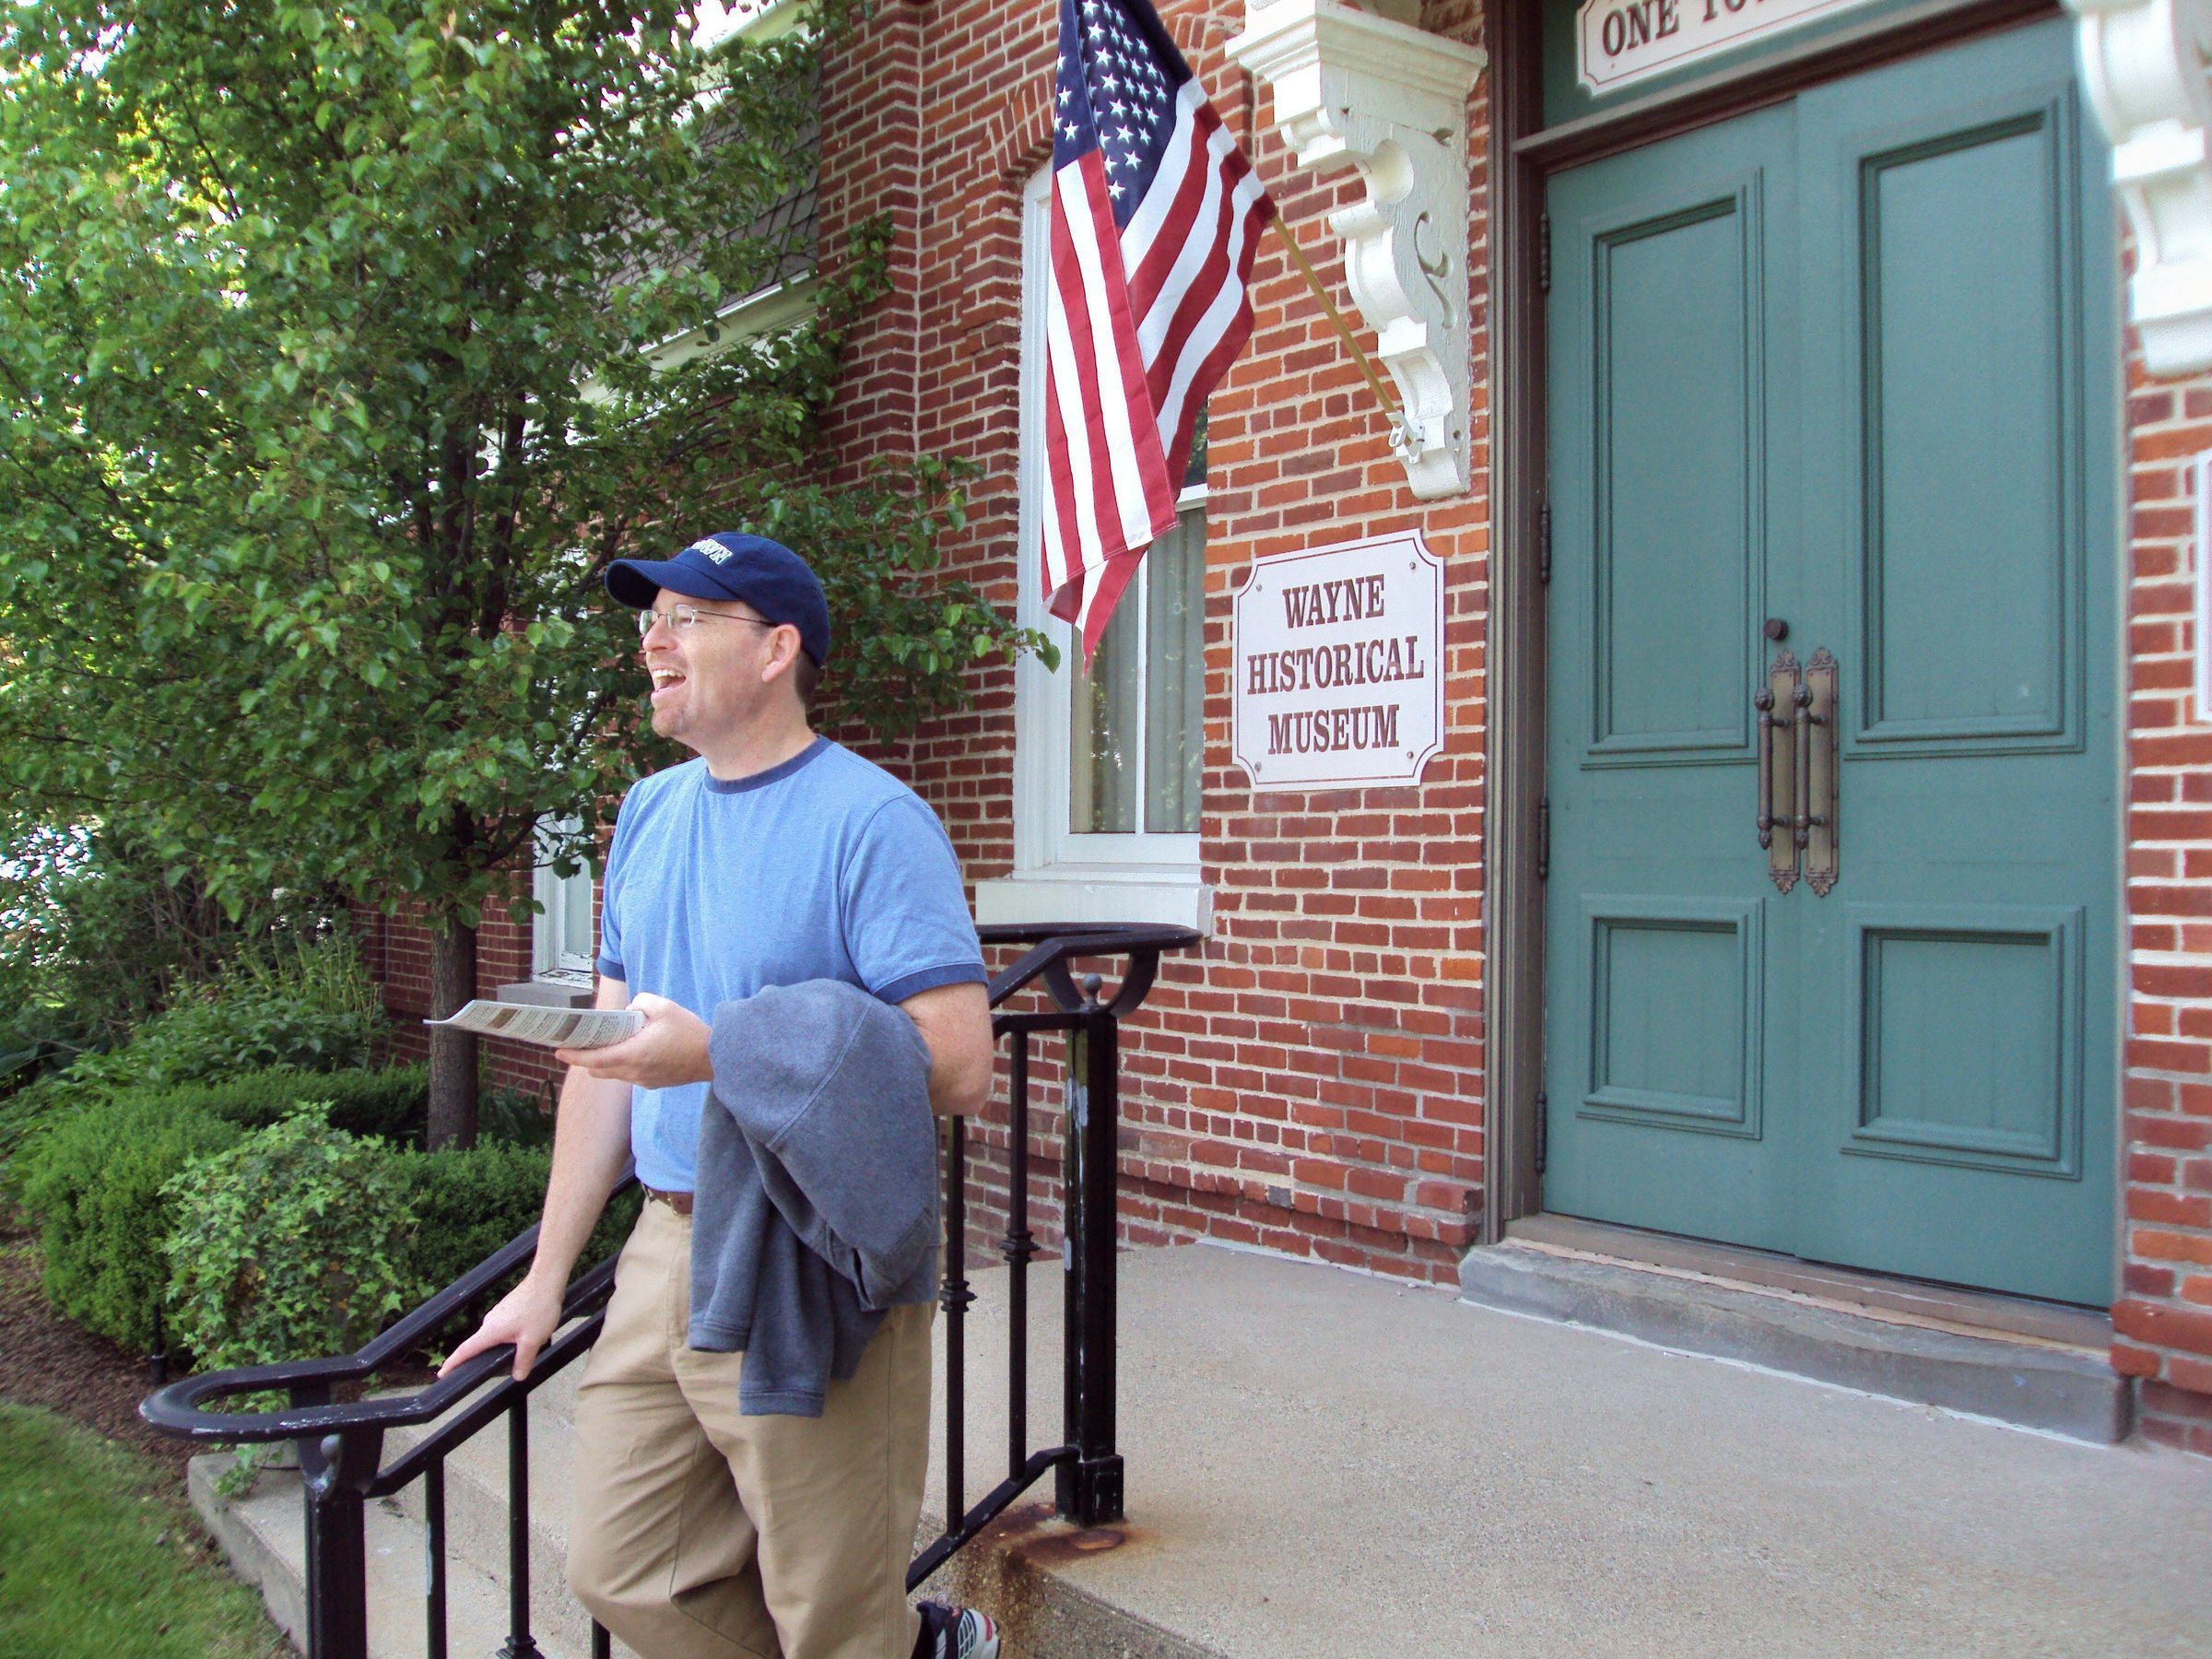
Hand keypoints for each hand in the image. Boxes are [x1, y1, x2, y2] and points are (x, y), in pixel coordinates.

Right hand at [440, 1273, 565, 1381]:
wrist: (546, 1281)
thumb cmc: (538, 1308)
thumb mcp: (532, 1340)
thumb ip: (524, 1360)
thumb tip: (517, 1376)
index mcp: (490, 1331)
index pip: (466, 1350)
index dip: (453, 1363)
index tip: (442, 1373)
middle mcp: (490, 1322)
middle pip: (481, 1345)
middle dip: (486, 1357)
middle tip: (494, 1368)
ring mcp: (498, 1314)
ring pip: (496, 1336)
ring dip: (505, 1345)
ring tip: (523, 1348)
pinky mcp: (508, 1309)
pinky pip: (505, 1327)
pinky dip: (512, 1335)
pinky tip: (528, 1335)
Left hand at [555, 992, 711, 1088]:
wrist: (715, 1058)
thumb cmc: (690, 1032)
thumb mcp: (664, 1006)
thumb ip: (640, 1002)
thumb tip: (630, 1011)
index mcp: (633, 1054)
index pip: (594, 1059)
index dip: (574, 1056)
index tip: (558, 1050)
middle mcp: (634, 1072)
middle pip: (599, 1070)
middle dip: (587, 1059)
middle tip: (581, 1044)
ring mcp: (643, 1081)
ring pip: (613, 1074)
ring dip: (606, 1062)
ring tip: (610, 1044)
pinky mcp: (653, 1083)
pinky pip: (629, 1075)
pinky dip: (623, 1064)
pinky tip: (635, 1049)